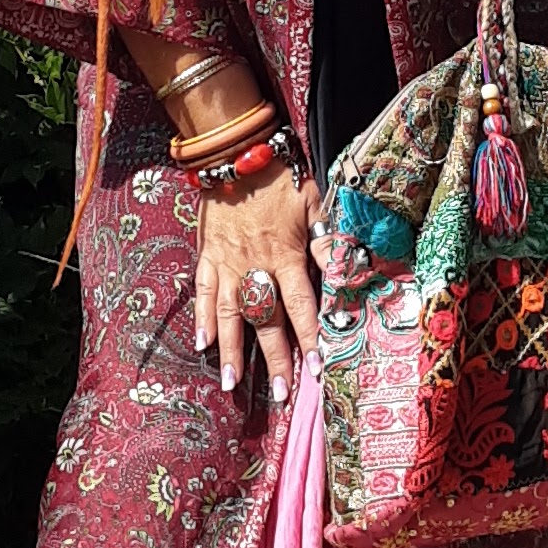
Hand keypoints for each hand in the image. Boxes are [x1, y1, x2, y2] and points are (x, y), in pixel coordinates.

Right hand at [194, 161, 322, 405]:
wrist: (237, 152)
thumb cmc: (282, 177)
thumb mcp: (314, 203)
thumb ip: (327, 241)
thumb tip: (345, 274)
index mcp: (285, 255)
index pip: (301, 305)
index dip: (309, 337)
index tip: (315, 367)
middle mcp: (255, 265)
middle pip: (265, 320)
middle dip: (273, 358)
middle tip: (279, 395)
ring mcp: (226, 263)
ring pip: (229, 314)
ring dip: (232, 351)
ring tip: (232, 385)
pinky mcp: (207, 255)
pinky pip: (202, 291)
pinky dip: (201, 318)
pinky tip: (203, 344)